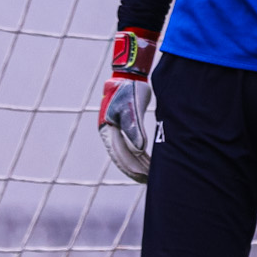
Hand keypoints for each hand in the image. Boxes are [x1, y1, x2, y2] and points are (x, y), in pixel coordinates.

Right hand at [99, 28, 155, 183]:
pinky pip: (129, 146)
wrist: (129, 76)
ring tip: (150, 175)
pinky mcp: (124, 127)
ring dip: (137, 164)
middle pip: (121, 156)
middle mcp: (109, 132)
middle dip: (135, 169)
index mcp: (107, 129)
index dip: (131, 167)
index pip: (119, 154)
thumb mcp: (133, 108)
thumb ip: (135, 129)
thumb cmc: (130, 90)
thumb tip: (139, 150)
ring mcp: (115, 130)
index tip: (143, 176)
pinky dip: (139, 155)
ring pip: (126, 153)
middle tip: (149, 180)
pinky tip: (148, 162)